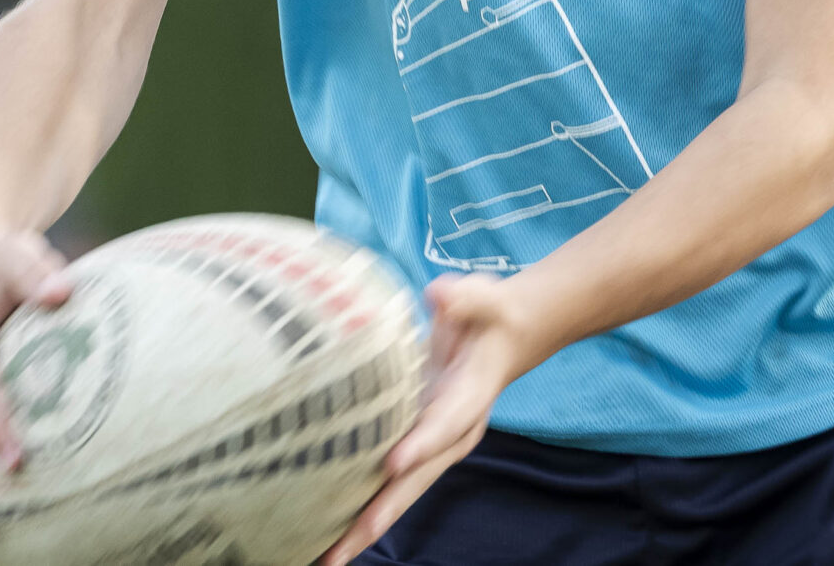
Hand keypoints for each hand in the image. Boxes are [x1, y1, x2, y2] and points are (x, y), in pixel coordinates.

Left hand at [320, 273, 546, 565]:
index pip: (444, 424)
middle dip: (382, 512)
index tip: (392, 463)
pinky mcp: (417, 446)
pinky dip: (364, 508)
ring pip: (401, 491)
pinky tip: (332, 531)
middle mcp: (452, 433)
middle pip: (417, 478)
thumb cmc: (489, 315)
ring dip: (366, 524)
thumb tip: (441, 293)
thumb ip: (465, 297)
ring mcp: (434, 445)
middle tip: (346, 544)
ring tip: (328, 557)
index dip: (421, 444)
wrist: (505, 339)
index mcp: (469, 398)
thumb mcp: (483, 298)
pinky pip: (390, 482)